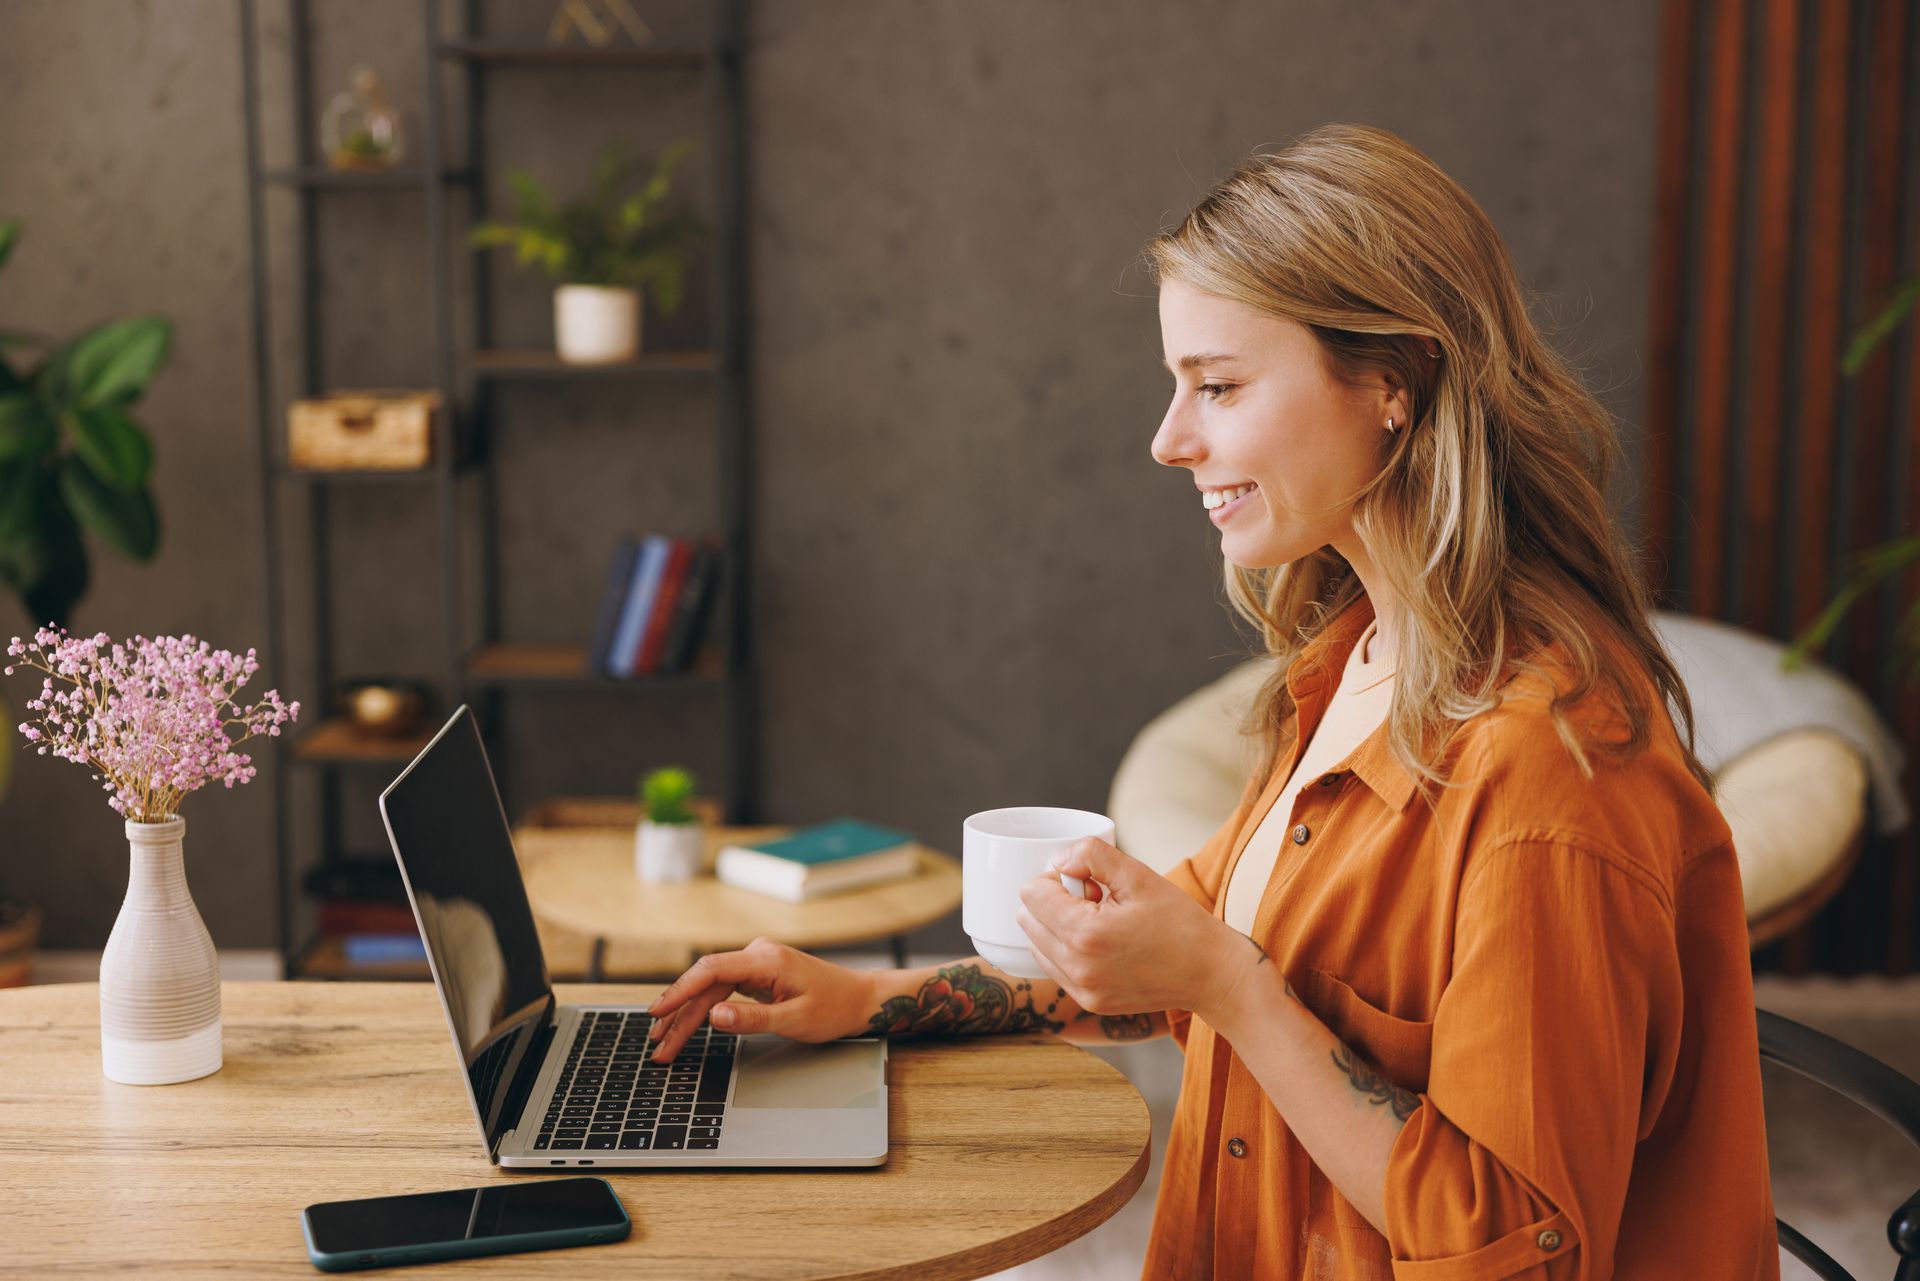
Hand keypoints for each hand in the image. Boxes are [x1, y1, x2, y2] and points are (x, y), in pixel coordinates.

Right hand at [643, 937, 876, 1061]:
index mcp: (765, 959)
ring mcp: (757, 963)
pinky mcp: (758, 975)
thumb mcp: (794, 1019)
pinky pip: (723, 990)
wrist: (860, 999)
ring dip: (689, 1015)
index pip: (710, 971)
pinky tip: (687, 1024)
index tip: (658, 1012)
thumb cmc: (835, 1008)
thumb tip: (713, 1015)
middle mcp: (757, 954)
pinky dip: (705, 1009)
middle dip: (679, 1015)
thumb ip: (752, 1018)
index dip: (679, 991)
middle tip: (658, 1045)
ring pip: (712, 989)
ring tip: (666, 1042)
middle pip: (706, 984)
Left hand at [1015, 837, 1257, 1023]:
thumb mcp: (1138, 876)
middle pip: (1027, 919)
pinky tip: (1103, 943)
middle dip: (1054, 902)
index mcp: (1085, 934)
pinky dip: (1066, 949)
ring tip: (1100, 923)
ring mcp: (1081, 991)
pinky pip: (1055, 968)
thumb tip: (1058, 860)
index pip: (1030, 894)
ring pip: (1036, 945)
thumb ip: (1092, 856)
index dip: (1056, 877)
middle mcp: (1076, 968)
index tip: (1088, 882)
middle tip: (1096, 901)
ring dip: (1058, 927)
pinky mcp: (1089, 1003)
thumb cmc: (1180, 923)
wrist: (1210, 973)